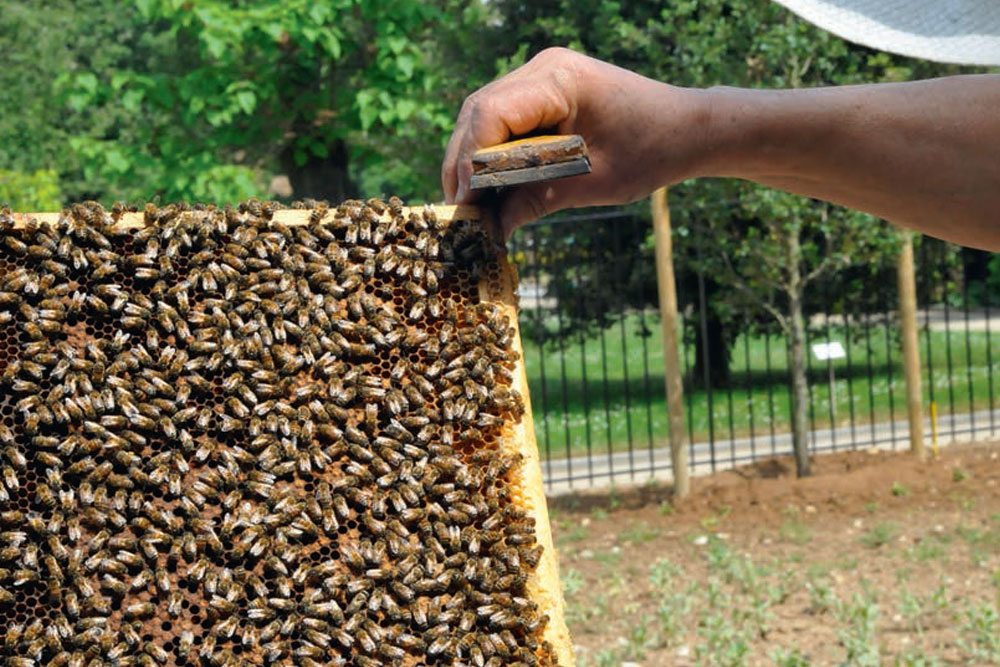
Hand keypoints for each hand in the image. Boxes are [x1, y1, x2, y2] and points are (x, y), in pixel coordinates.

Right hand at [442, 47, 707, 238]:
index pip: (491, 114)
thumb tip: (490, 229)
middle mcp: (541, 69)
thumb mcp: (592, 183)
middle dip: (462, 164)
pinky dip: (491, 156)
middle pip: (478, 114)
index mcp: (559, 79)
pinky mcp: (542, 95)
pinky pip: (502, 123)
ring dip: (472, 161)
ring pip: (483, 118)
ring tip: (470, 205)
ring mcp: (539, 78)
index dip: (470, 160)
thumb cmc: (651, 150)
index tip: (465, 202)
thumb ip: (537, 200)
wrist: (687, 129)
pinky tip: (489, 188)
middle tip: (458, 211)